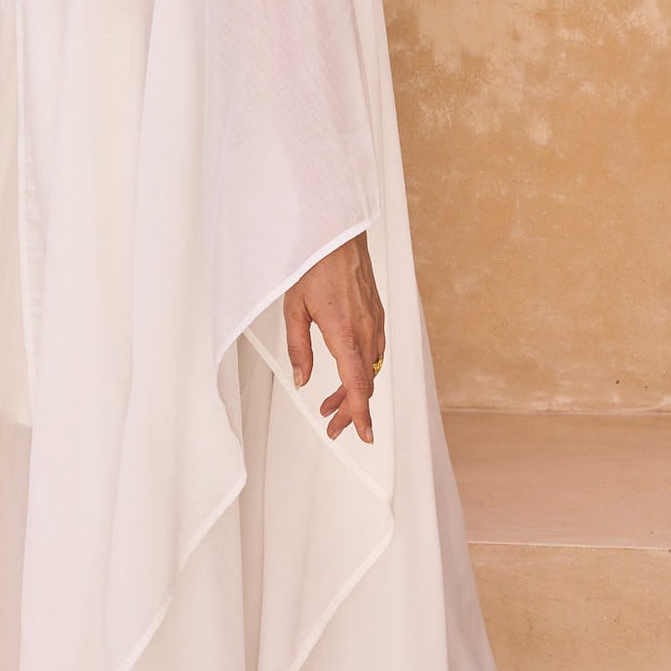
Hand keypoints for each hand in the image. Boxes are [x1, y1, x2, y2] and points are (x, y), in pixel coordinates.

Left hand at [284, 231, 385, 442]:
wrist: (337, 235)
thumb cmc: (313, 265)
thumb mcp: (293, 309)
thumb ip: (298, 349)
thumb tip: (302, 380)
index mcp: (344, 332)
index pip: (357, 384)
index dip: (360, 414)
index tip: (363, 435)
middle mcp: (366, 330)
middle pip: (364, 384)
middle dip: (350, 411)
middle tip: (333, 427)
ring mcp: (375, 323)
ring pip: (370, 370)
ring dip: (353, 392)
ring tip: (329, 405)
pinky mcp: (376, 315)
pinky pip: (373, 352)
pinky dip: (361, 371)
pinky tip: (345, 374)